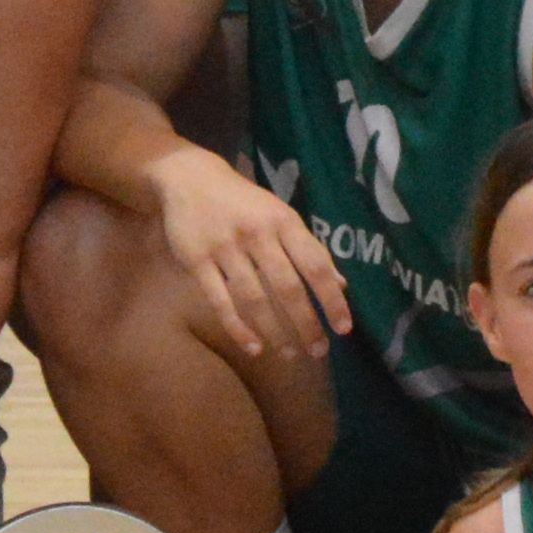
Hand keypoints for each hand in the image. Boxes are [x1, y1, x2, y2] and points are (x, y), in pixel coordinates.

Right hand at [156, 148, 350, 362]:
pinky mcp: (197, 261)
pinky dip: (238, 328)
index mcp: (284, 221)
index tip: (343, 329)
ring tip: (290, 354)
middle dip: (306, 323)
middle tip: (319, 351)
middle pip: (287, 287)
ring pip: (255, 298)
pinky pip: (220, 301)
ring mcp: (225, 248)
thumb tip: (340, 285)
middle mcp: (257, 234)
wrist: (189, 178)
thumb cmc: (244, 203)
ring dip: (275, 331)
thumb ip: (308, 249)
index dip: (331, 299)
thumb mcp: (280, 216)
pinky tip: (254, 347)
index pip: (315, 265)